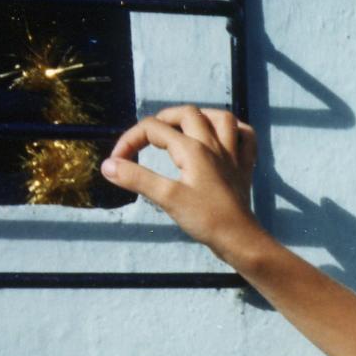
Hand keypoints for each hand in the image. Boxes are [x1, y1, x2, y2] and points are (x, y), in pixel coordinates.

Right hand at [99, 105, 264, 263]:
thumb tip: (108, 165)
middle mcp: (214, 146)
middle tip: (149, 136)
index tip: (117, 162)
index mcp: (193, 149)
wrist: (242, 241)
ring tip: (185, 127)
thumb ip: (136, 178)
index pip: (153, 129)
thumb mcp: (167, 198)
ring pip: (221, 119)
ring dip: (202, 116)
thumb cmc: (207, 220)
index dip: (130, 140)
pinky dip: (236, 132)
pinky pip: (247, 140)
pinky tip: (225, 138)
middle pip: (187, 113)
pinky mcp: (244, 170)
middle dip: (164, 118)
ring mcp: (233, 157)